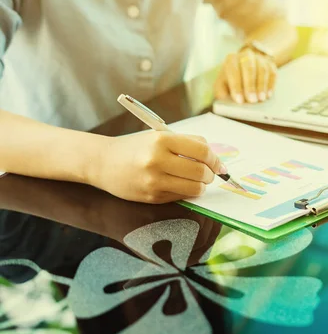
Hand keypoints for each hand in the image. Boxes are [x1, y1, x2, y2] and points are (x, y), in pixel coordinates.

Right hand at [88, 132, 224, 203]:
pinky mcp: (151, 197)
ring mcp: (154, 181)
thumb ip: (187, 142)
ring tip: (198, 180)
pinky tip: (181, 185)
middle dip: (210, 174)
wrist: (103, 162)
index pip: (202, 151)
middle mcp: (157, 160)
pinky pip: (181, 196)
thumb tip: (214, 156)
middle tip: (209, 173)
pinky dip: (187, 192)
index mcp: (162, 140)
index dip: (214, 159)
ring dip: (201, 186)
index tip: (217, 163)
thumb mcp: (160, 136)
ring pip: (194, 188)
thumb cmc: (136, 147)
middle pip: (200, 171)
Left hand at [214, 48, 276, 103]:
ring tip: (261, 99)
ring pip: (262, 69)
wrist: (245, 67)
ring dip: (262, 85)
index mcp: (232, 59)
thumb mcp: (222, 84)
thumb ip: (221, 90)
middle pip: (249, 67)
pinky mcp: (270, 64)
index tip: (239, 100)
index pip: (233, 70)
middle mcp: (246, 55)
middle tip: (252, 100)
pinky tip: (268, 95)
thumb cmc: (231, 80)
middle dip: (250, 85)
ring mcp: (259, 58)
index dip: (236, 86)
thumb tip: (224, 99)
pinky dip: (271, 84)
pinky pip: (272, 73)